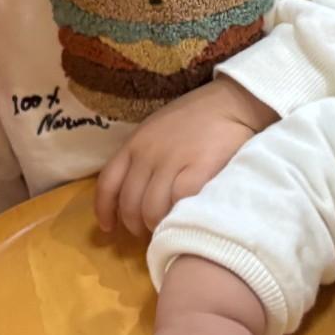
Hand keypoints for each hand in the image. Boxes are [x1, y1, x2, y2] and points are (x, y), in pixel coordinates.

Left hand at [96, 78, 276, 236]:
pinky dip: (179, 216)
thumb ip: (143, 157)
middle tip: (149, 232)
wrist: (230, 102)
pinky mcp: (198, 168)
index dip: (104, 210)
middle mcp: (147, 153)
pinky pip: (179, 201)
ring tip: (167, 230)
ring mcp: (172, 161)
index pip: (107, 183)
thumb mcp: (156, 131)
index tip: (108, 227)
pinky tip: (184, 220)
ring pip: (151, 209)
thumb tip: (135, 193)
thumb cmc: (194, 118)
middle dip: (135, 225)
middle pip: (129, 203)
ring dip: (156, 226)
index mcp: (134, 143)